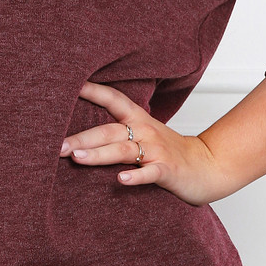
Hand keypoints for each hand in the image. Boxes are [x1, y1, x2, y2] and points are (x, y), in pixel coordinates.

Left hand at [60, 81, 222, 205]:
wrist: (208, 166)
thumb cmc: (169, 151)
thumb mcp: (144, 134)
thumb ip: (117, 130)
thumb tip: (79, 131)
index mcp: (138, 120)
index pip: (113, 99)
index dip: (92, 90)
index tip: (68, 84)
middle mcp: (145, 131)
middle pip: (109, 131)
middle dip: (81, 137)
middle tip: (56, 145)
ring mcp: (157, 151)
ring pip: (123, 150)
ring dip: (98, 154)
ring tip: (76, 158)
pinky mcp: (168, 171)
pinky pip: (150, 173)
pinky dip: (135, 177)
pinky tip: (120, 181)